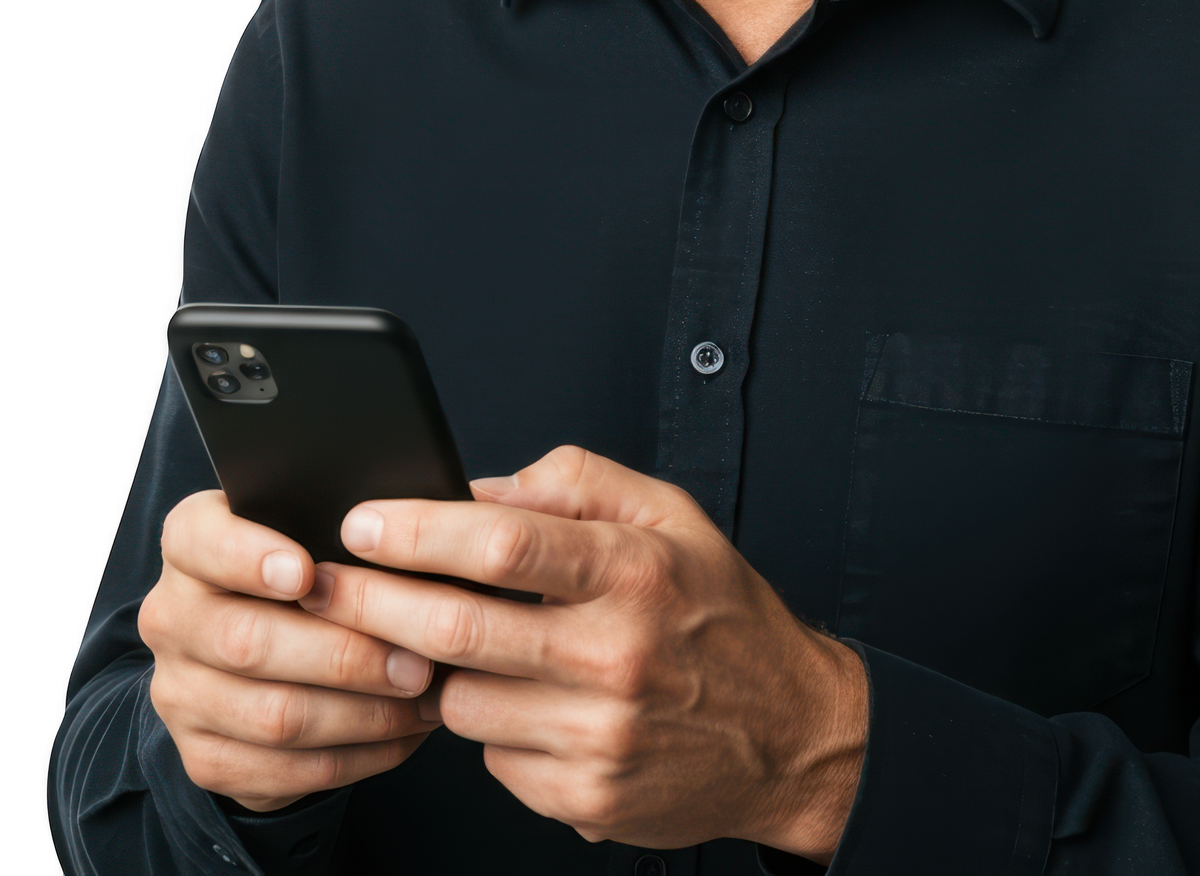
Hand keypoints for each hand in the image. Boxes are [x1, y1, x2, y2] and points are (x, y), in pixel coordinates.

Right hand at [139, 490, 443, 812]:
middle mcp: (171, 617)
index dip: (249, 557)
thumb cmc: (313, 565)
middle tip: (416, 660)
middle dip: (343, 655)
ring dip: (361, 713)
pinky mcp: (204, 757)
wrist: (265, 647)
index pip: (200, 540)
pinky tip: (402, 734)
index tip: (307, 573)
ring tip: (423, 698)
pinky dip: (354, 755)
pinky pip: (282, 770)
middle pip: (247, 642)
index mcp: (191, 543)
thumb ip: (342, 529)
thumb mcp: (316, 529)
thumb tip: (409, 540)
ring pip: (273, 715)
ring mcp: (180, 693)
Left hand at [299, 447, 869, 861]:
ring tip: (460, 644)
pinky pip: (491, 758)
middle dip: (373, 601)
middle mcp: (614, 655)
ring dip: (440, 670)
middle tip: (325, 584)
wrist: (791, 734)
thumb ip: (577, 482)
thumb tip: (479, 488)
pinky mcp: (584, 801)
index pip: (503, 543)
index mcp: (633, 570)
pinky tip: (527, 703)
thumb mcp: (671, 514)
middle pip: (457, 627)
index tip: (361, 522)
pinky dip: (493, 728)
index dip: (418, 530)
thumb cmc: (720, 612)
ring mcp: (597, 737)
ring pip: (460, 700)